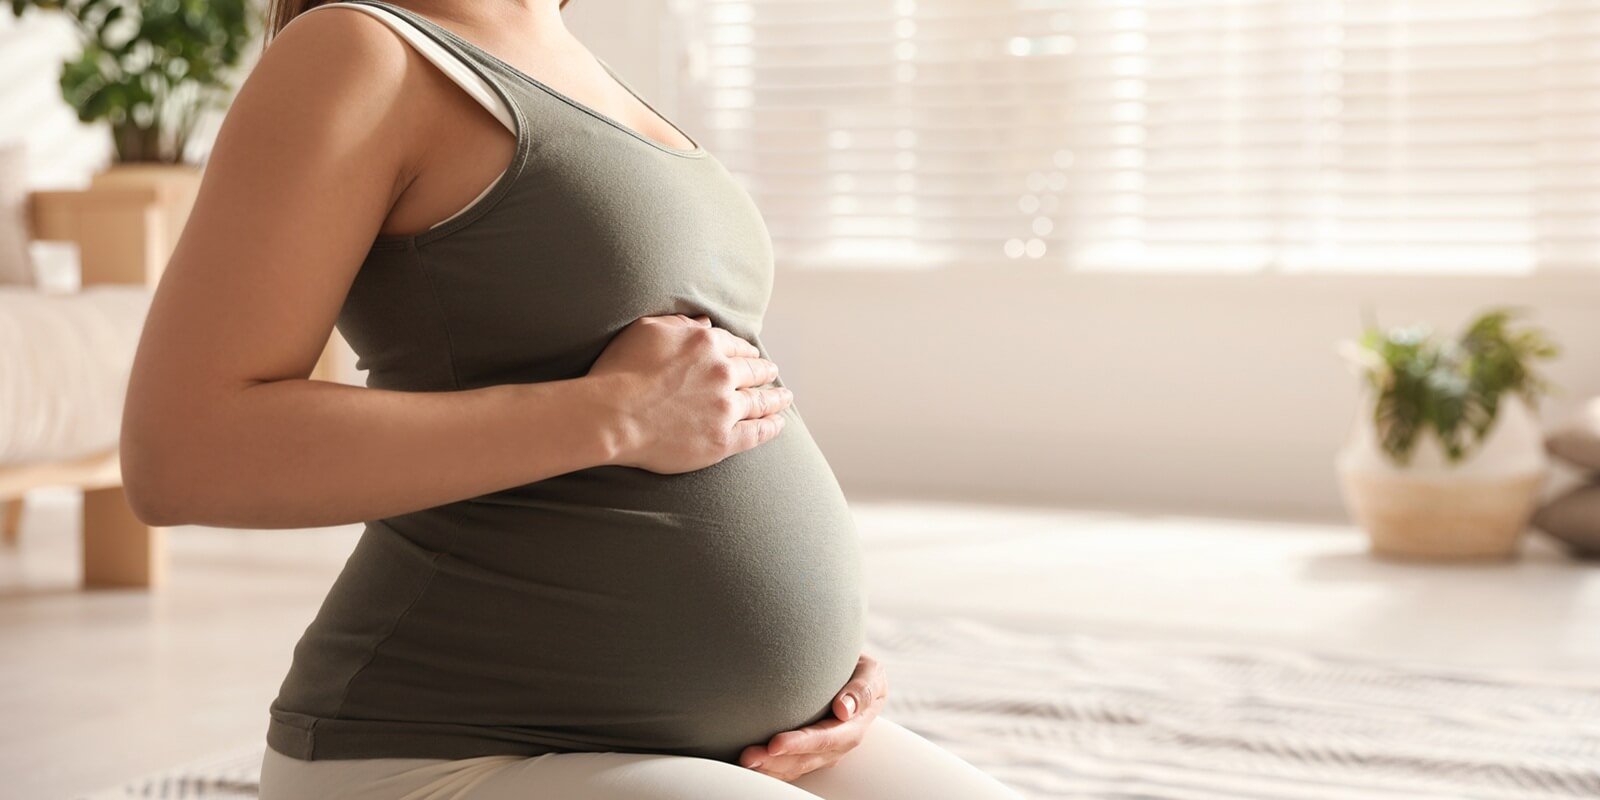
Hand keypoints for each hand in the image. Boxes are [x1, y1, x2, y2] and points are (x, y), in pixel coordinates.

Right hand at [588, 313, 791, 473]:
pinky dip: (771, 427)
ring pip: (760, 401)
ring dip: (775, 398)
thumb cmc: (620, 370)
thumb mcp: (647, 330)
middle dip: (765, 372)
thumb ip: (680, 324)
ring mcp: (725, 407)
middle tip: (772, 374)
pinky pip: (756, 432)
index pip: (735, 346)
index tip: (752, 356)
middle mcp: (722, 373)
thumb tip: (705, 323)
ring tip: (784, 398)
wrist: (612, 416)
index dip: (746, 352)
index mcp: (706, 344)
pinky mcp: (723, 440)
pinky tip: (778, 424)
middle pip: (753, 372)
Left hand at [739, 653, 888, 781]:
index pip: (825, 739)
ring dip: (768, 767)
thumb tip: (844, 709)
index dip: (800, 744)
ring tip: (743, 760)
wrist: (857, 679)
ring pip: (793, 767)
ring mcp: (821, 753)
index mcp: (853, 728)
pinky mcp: (807, 753)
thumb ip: (863, 688)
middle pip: (804, 759)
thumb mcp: (871, 673)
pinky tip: (748, 763)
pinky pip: (788, 766)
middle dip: (776, 760)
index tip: (775, 742)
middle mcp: (836, 746)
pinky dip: (769, 767)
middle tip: (748, 756)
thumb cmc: (862, 673)